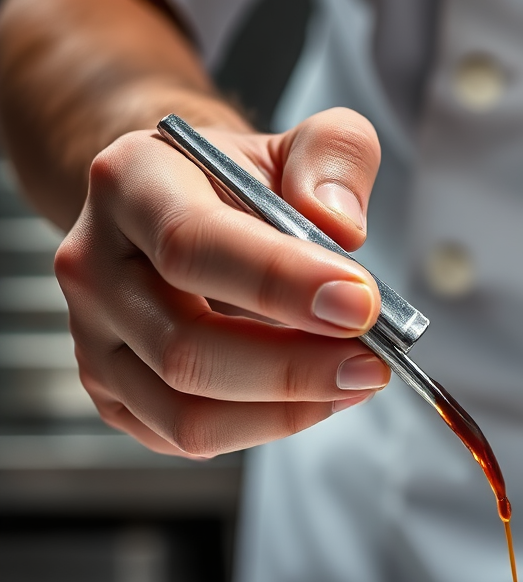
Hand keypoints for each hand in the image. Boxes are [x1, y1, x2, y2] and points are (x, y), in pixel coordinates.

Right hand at [55, 108, 388, 457]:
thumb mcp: (297, 143)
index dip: (283, 284)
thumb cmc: (240, 183)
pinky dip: (262, 428)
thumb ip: (333, 158)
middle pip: (187, 349)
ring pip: (185, 414)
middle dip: (295, 368)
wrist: (180, 210)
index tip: (361, 306)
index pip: (193, 245)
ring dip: (285, 411)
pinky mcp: (114, 393)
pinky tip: (312, 398)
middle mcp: (93, 266)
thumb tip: (339, 226)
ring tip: (352, 382)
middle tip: (370, 362)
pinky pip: (187, 438)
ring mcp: (95, 339)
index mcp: (130, 184)